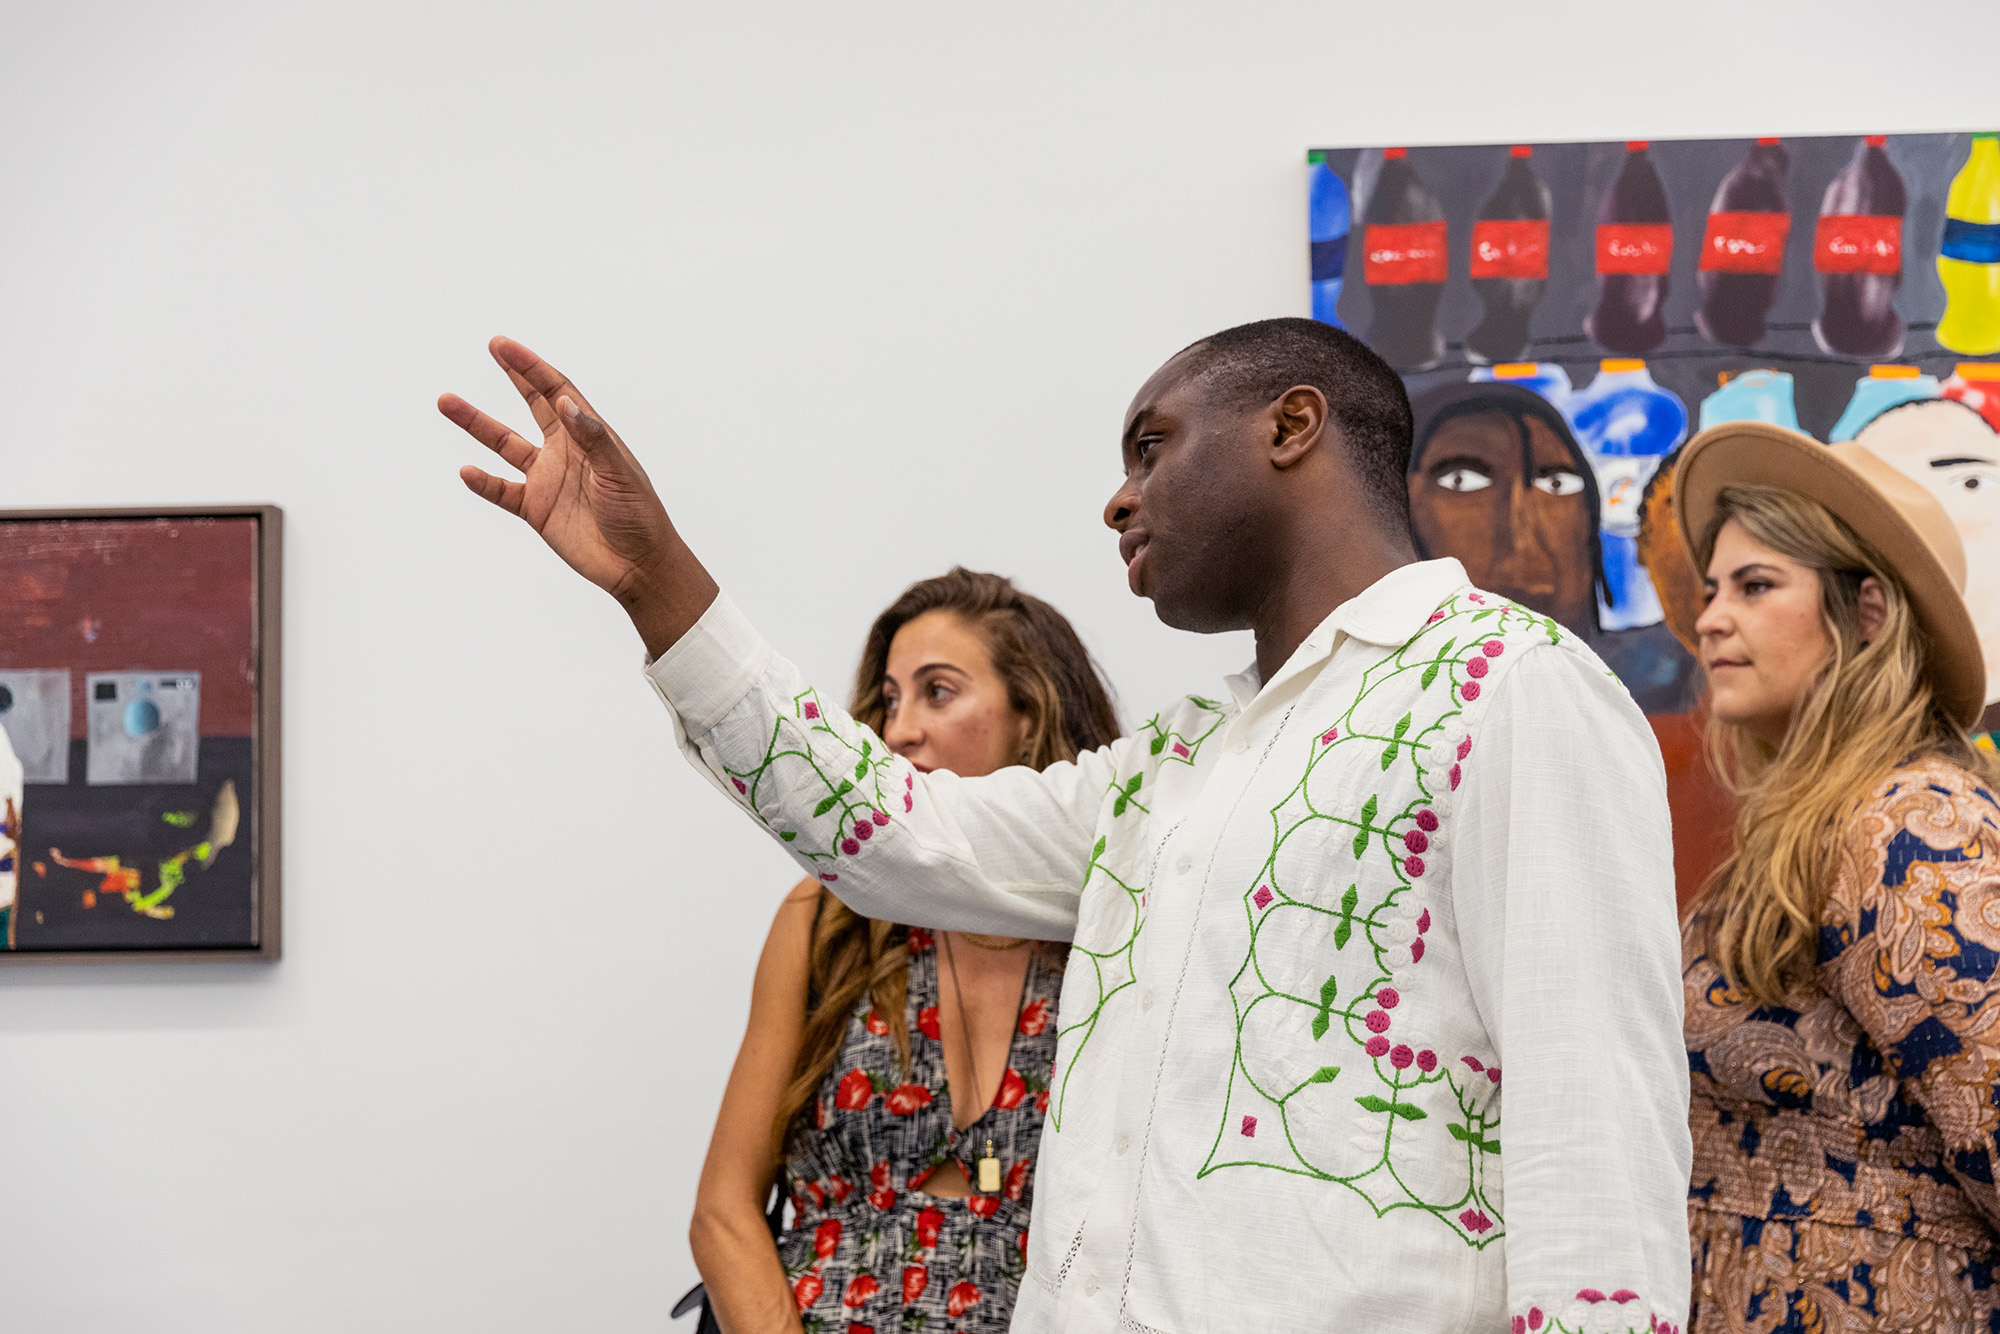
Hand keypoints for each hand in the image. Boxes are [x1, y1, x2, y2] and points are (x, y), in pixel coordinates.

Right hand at [440, 337, 717, 654]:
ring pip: (504, 444)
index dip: (531, 367)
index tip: (504, 346)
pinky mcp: (536, 509)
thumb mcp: (619, 473)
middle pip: (533, 403)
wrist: (637, 565)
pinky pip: (502, 491)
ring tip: (447, 401)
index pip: (557, 391)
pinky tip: (467, 470)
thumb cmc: (639, 515)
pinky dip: (483, 481)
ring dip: (477, 424)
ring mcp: (548, 479)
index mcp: (589, 436)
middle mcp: (565, 451)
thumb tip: (565, 403)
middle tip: (493, 347)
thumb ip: (593, 439)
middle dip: (514, 375)